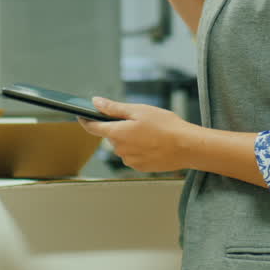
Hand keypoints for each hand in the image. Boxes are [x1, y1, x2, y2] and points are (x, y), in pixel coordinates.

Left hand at [78, 97, 195, 172]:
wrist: (187, 147)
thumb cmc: (166, 126)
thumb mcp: (139, 110)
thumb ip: (114, 108)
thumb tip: (96, 102)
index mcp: (117, 133)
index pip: (93, 128)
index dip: (85, 121)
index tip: (82, 116)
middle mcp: (120, 150)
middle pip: (112, 135)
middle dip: (120, 127)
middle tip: (139, 120)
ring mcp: (130, 160)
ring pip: (123, 146)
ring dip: (131, 138)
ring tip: (151, 133)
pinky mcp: (140, 167)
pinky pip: (133, 155)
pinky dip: (140, 148)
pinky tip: (154, 143)